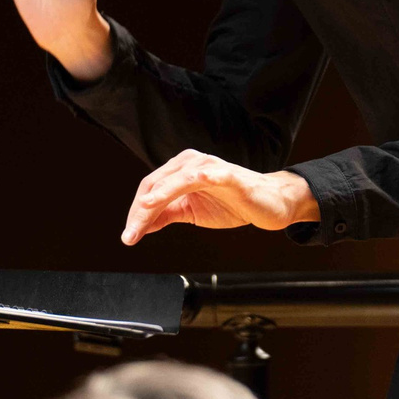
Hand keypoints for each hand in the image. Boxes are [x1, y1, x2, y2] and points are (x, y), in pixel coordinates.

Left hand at [121, 149, 320, 244]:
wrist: (270, 204)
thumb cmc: (232, 203)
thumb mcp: (191, 212)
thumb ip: (166, 214)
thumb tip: (139, 226)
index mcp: (181, 169)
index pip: (150, 188)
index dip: (136, 212)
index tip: (128, 236)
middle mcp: (192, 162)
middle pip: (155, 184)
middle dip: (140, 211)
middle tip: (129, 236)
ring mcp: (210, 166)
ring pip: (174, 180)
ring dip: (155, 200)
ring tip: (142, 216)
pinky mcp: (228, 175)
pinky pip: (204, 175)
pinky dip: (187, 182)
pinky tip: (173, 193)